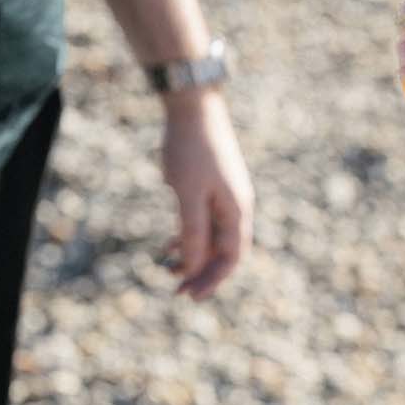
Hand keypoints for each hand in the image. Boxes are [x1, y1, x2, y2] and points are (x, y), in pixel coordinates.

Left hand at [161, 90, 252, 298]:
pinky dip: (190, 236)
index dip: (213, 279)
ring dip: (195, 256)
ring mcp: (226, 195)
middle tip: (176, 290)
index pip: (232, 256)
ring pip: (214, 237)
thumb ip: (193, 232)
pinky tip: (171, 242)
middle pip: (224, 250)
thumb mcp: (188, 194)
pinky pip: (206, 221)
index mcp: (236, 209)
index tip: (189, 296)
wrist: (194, 109)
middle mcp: (236, 205)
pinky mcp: (213, 186)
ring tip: (168, 269)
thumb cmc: (191, 150)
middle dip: (202, 272)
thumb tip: (193, 267)